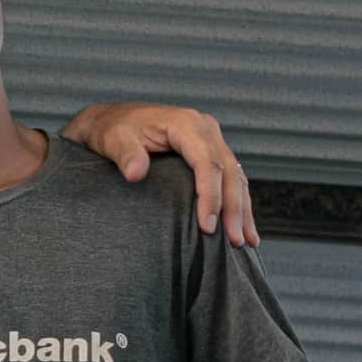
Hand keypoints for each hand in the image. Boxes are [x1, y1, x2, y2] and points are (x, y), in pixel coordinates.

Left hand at [67, 100, 257, 247]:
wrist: (114, 120)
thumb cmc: (114, 130)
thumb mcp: (114, 140)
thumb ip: (126, 155)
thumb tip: (135, 174)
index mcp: (186, 123)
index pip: (207, 162)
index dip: (210, 196)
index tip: (207, 227)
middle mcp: (205, 129)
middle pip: (228, 171)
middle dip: (233, 209)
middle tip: (234, 241)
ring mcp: (211, 139)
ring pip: (236, 176)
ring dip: (242, 210)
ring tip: (247, 241)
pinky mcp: (211, 151)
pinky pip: (231, 177)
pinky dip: (239, 202)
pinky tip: (244, 227)